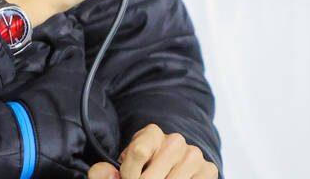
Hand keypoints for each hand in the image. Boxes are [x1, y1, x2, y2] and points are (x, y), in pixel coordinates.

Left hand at [88, 125, 217, 178]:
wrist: (170, 172)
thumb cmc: (142, 173)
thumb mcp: (122, 170)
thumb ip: (104, 173)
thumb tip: (102, 173)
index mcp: (151, 134)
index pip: (138, 151)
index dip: (128, 174)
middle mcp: (175, 140)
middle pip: (151, 176)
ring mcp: (193, 155)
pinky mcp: (208, 170)